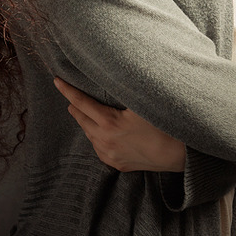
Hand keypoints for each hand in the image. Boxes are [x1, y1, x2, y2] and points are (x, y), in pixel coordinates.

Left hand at [54, 77, 185, 172]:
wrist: (178, 153)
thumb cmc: (163, 123)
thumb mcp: (142, 101)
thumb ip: (125, 87)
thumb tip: (113, 70)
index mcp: (109, 122)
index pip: (81, 102)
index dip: (67, 90)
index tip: (57, 81)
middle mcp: (104, 140)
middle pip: (81, 119)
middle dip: (76, 106)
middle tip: (72, 96)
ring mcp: (109, 155)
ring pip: (89, 134)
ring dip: (87, 122)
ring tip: (87, 112)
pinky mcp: (117, 165)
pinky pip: (99, 148)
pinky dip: (97, 137)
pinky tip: (102, 131)